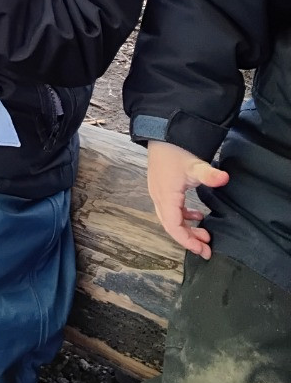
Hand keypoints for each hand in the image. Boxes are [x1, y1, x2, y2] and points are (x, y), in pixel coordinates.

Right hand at [147, 141, 229, 258]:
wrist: (163, 134)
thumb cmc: (177, 150)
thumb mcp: (195, 164)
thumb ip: (210, 174)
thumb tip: (224, 178)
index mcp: (166, 196)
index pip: (174, 226)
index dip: (187, 240)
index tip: (203, 249)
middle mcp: (158, 197)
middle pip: (171, 226)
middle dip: (189, 239)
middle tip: (207, 247)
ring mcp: (157, 193)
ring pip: (170, 219)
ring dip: (186, 228)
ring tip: (204, 233)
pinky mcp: (160, 188)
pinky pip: (169, 210)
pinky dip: (182, 217)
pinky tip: (195, 215)